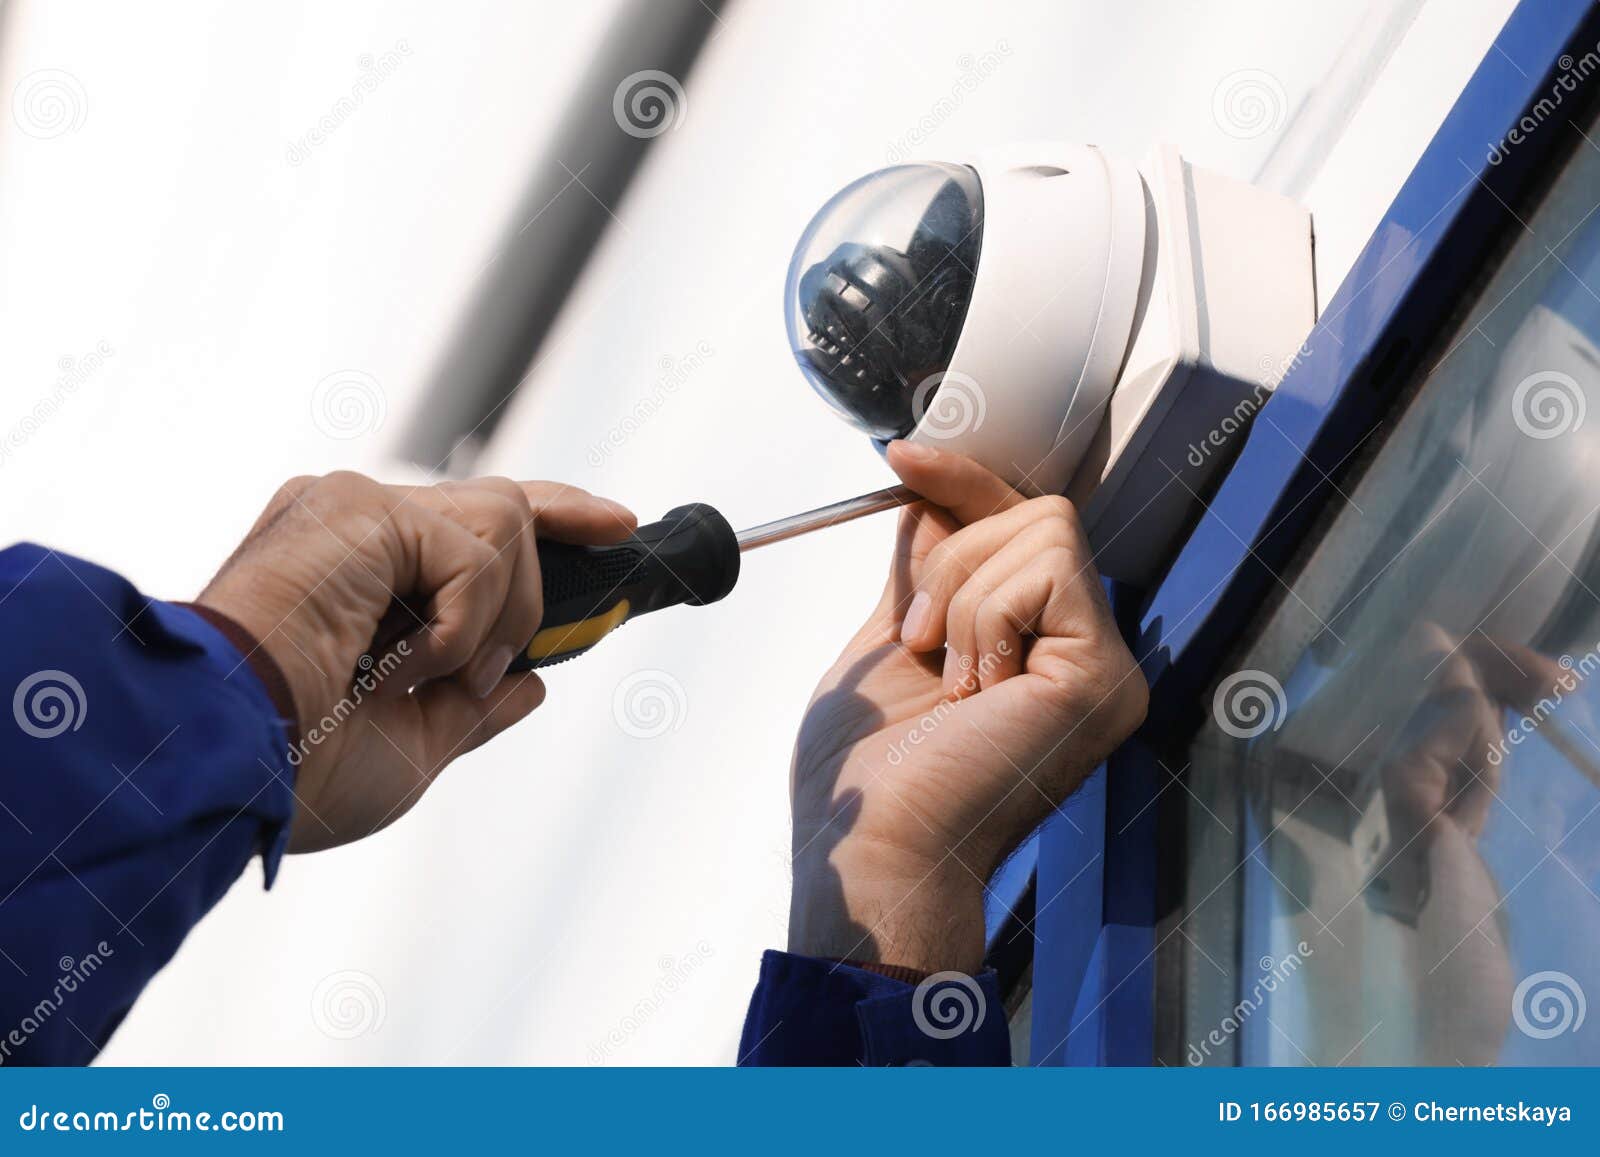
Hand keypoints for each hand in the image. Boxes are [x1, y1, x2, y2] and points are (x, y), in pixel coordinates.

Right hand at [197, 471, 634, 851]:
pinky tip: (398, 666)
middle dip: (557, 551)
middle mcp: (356, 525)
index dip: (555, 517)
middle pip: (501, 506)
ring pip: (506, 524)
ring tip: (426, 677)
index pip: (473, 524)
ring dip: (496, 620)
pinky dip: (463, 627)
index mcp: (360, 574)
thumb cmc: (301, 774)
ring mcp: (356, 509)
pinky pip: (478, 551)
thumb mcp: (416, 746)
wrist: (238, 772)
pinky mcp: (360, 508)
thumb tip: (530, 682)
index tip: (617, 527)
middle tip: (563, 595)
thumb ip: (474, 704)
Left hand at [788, 442, 1146, 972]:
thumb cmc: (876, 775)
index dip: (966, 482)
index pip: (1022, 527)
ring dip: (962, 597)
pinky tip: (976, 689)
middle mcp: (1088, 655)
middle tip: (920, 642)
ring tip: (948, 677)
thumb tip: (928, 500)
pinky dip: (986, 616)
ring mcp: (1106, 666)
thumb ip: (922, 570)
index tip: (901, 458)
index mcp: (1041, 648)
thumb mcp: (890, 641)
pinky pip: (1046, 570)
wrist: (878, 846)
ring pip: (1040, 530)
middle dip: (951, 560)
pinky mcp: (1104, 673)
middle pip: (1034, 514)